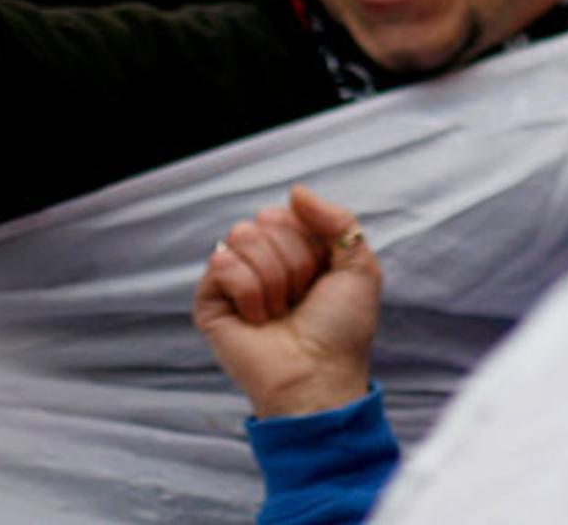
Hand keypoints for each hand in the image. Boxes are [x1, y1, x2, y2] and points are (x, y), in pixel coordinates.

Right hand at [192, 186, 381, 420]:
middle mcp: (261, 262)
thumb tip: (295, 192)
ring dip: (272, 278)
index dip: (309, 243)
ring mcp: (232, 281)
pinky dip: (248, 291)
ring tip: (279, 311)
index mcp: (294, 250)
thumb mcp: (359, 266)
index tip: (320, 277)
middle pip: (263, 220)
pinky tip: (257, 319)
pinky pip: (220, 263)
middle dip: (291, 260)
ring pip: (241, 236)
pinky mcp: (209, 303)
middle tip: (298, 298)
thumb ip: (336, 219)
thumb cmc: (341, 329)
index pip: (285, 212)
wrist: (318, 374)